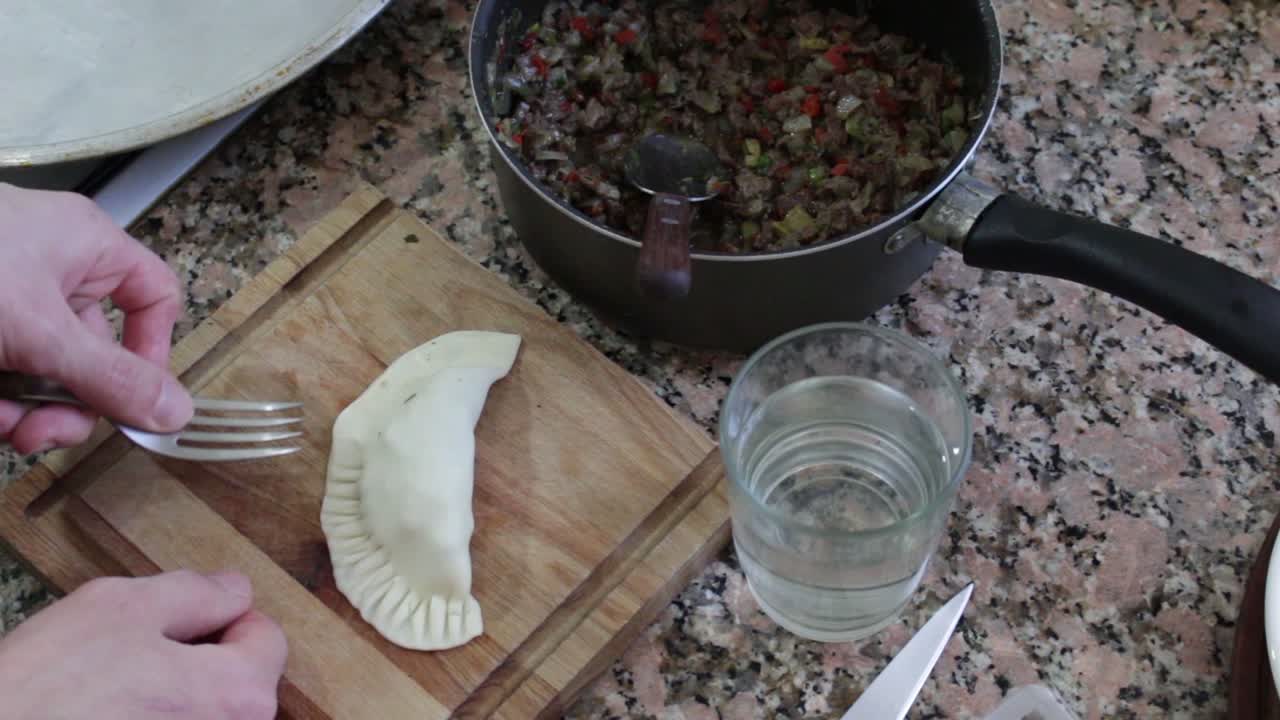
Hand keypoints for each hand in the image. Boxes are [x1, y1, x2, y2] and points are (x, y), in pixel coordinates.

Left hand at [0, 183, 193, 453]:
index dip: (150, 351)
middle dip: (67, 403)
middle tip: (39, 434)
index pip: (152, 295)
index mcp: (85, 247)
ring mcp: (4, 300)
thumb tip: (177, 414)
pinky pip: (1, 377)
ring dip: (23, 412)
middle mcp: (49, 269)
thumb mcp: (40, 334)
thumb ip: (111, 380)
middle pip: (91, 352)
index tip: (129, 400)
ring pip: (40, 374)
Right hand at [0, 570, 287, 718]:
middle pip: (237, 682)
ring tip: (108, 694)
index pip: (266, 638)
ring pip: (200, 712)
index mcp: (238, 695)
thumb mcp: (118, 609)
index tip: (176, 620)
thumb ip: (194, 593)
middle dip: (196, 659)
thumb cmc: (44, 691)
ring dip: (168, 697)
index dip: (222, 616)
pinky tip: (100, 716)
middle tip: (131, 656)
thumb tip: (234, 590)